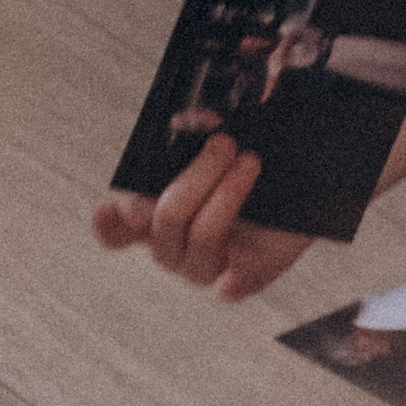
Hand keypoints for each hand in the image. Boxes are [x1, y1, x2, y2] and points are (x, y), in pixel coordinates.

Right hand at [93, 130, 309, 301]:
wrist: (297, 185)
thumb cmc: (244, 160)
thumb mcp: (223, 136)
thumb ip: (203, 126)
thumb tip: (202, 120)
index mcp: (155, 218)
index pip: (118, 232)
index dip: (109, 224)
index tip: (108, 206)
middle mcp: (175, 247)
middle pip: (167, 219)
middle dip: (197, 177)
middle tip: (225, 144)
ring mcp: (206, 266)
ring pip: (202, 239)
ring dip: (225, 196)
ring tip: (250, 162)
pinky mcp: (247, 276)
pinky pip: (234, 286)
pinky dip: (229, 284)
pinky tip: (229, 279)